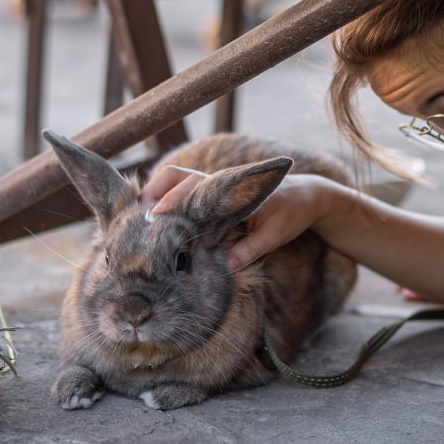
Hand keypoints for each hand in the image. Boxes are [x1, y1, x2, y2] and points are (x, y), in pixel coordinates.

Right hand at [142, 167, 331, 271]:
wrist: (306, 197)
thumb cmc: (292, 213)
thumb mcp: (275, 234)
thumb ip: (250, 249)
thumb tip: (224, 267)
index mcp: (232, 188)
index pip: (194, 185)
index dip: (172, 199)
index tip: (155, 215)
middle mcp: (218, 183)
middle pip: (177, 176)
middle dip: (155, 193)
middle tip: (138, 217)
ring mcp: (213, 187)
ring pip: (176, 181)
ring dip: (156, 195)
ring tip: (137, 218)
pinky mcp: (212, 197)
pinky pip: (183, 192)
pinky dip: (165, 200)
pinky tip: (152, 221)